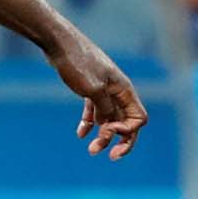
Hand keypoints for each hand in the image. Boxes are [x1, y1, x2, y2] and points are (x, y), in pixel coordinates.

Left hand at [50, 32, 145, 158]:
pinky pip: (95, 111)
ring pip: (109, 119)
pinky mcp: (90, 88)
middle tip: (109, 156)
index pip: (138, 119)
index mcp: (124, 89)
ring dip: (102, 135)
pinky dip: (89, 123)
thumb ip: (105, 109)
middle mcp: (117, 91)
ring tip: (90, 149)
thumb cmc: (77, 63)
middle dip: (119, 140)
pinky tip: (80, 134)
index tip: (106, 130)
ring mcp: (104, 90)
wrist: (59, 43)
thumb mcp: (93, 89)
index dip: (127, 131)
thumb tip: (109, 126)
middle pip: (126, 122)